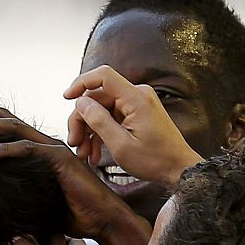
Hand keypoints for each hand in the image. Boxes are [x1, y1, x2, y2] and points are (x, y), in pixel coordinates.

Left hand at [0, 105, 149, 244]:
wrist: (102, 222)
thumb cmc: (71, 214)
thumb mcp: (32, 201)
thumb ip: (13, 193)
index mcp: (35, 148)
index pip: (2, 125)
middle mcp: (42, 143)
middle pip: (2, 117)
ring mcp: (52, 148)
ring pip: (12, 127)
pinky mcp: (59, 161)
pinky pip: (27, 150)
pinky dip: (4, 151)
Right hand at [64, 66, 202, 185]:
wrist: (178, 169)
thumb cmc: (155, 160)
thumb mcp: (120, 145)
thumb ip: (98, 121)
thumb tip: (81, 103)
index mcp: (135, 98)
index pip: (103, 76)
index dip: (81, 83)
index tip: (67, 98)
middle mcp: (137, 95)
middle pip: (98, 97)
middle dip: (82, 120)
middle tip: (75, 143)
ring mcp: (138, 104)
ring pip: (103, 109)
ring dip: (90, 131)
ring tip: (85, 154)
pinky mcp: (137, 113)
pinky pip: (112, 117)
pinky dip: (102, 133)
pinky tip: (95, 152)